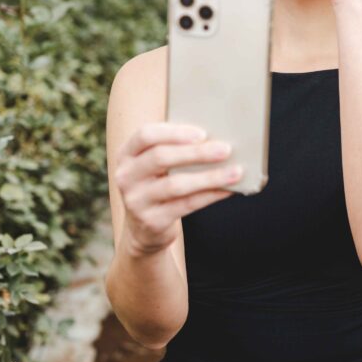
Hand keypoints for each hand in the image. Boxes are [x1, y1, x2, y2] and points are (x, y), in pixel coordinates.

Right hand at [113, 122, 242, 254]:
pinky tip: (228, 190)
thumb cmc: (158, 184)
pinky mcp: (151, 221)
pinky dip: (210, 195)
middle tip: (225, 149)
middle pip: (161, 157)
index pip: (145, 135)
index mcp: (127, 154)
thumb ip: (175, 149)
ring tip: (235, 172)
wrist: (144, 228)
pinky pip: (186, 205)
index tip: (202, 133)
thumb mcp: (155, 165)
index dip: (174, 133)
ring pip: (176, 184)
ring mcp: (136, 200)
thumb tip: (217, 138)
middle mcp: (126, 176)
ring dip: (209, 177)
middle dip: (196, 153)